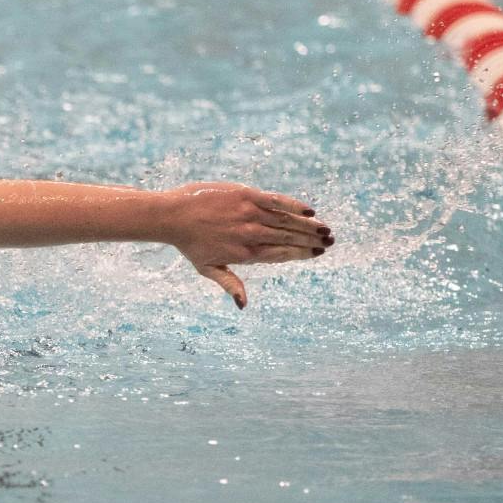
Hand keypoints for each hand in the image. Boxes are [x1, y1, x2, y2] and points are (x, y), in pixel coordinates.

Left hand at [161, 182, 330, 309]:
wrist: (171, 216)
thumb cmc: (189, 244)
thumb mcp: (207, 269)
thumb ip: (230, 284)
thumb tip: (243, 306)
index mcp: (244, 254)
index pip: (280, 254)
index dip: (301, 254)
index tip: (318, 253)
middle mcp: (250, 235)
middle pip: (288, 238)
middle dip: (311, 241)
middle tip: (330, 241)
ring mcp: (248, 214)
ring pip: (286, 221)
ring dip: (308, 226)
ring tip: (326, 229)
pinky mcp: (245, 196)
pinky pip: (275, 201)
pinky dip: (293, 206)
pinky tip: (309, 212)